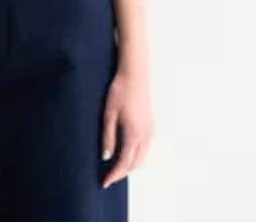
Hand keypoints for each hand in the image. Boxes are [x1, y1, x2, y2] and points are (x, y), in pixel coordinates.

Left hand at [101, 66, 154, 188]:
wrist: (134, 73)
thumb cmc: (119, 90)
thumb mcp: (108, 113)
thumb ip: (108, 136)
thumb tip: (106, 157)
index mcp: (134, 133)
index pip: (124, 162)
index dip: (114, 175)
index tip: (104, 182)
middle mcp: (146, 134)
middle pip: (136, 163)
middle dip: (123, 173)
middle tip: (109, 177)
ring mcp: (150, 129)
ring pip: (142, 156)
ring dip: (130, 165)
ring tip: (115, 168)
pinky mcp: (151, 123)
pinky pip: (145, 147)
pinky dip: (136, 155)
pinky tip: (126, 152)